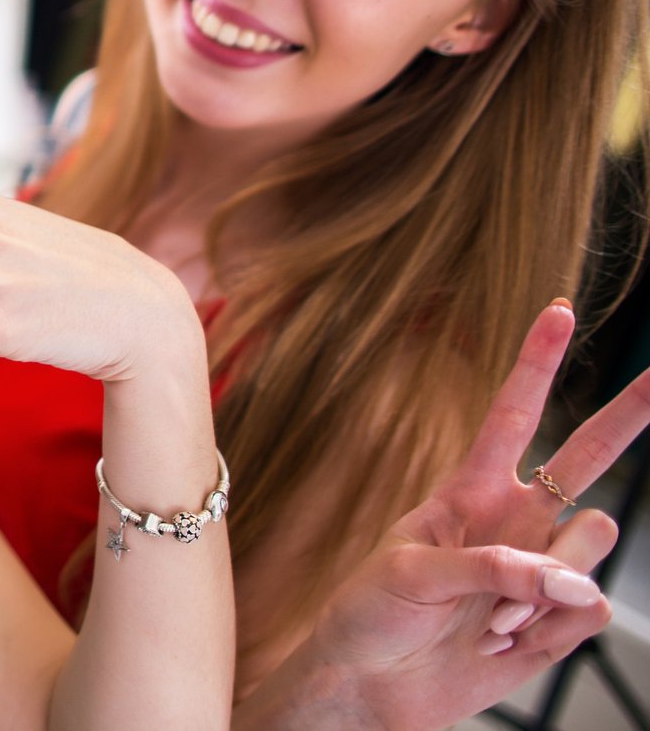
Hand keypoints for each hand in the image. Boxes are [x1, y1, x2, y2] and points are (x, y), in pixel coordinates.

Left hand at [293, 303, 649, 730]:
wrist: (371, 685)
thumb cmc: (371, 616)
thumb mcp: (408, 575)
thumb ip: (488, 566)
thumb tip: (570, 581)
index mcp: (469, 490)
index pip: (511, 414)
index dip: (536, 363)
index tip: (559, 310)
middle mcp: (516, 519)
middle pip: (588, 456)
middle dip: (629, 414)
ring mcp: (542, 568)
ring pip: (591, 541)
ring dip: (542, 584)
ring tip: (486, 620)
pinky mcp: (558, 620)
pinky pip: (587, 610)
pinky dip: (546, 629)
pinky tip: (504, 643)